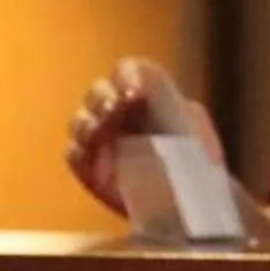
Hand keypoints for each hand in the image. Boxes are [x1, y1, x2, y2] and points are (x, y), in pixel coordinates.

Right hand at [63, 57, 224, 217]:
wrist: (194, 199)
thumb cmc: (196, 157)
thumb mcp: (192, 122)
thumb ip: (169, 99)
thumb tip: (144, 81)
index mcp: (143, 95)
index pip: (126, 71)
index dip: (125, 76)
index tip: (134, 93)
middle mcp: (117, 112)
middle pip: (97, 91)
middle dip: (102, 98)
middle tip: (113, 110)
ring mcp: (101, 139)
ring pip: (80, 120)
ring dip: (85, 123)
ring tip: (98, 134)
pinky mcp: (91, 168)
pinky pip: (73, 154)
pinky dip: (78, 154)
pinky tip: (91, 159)